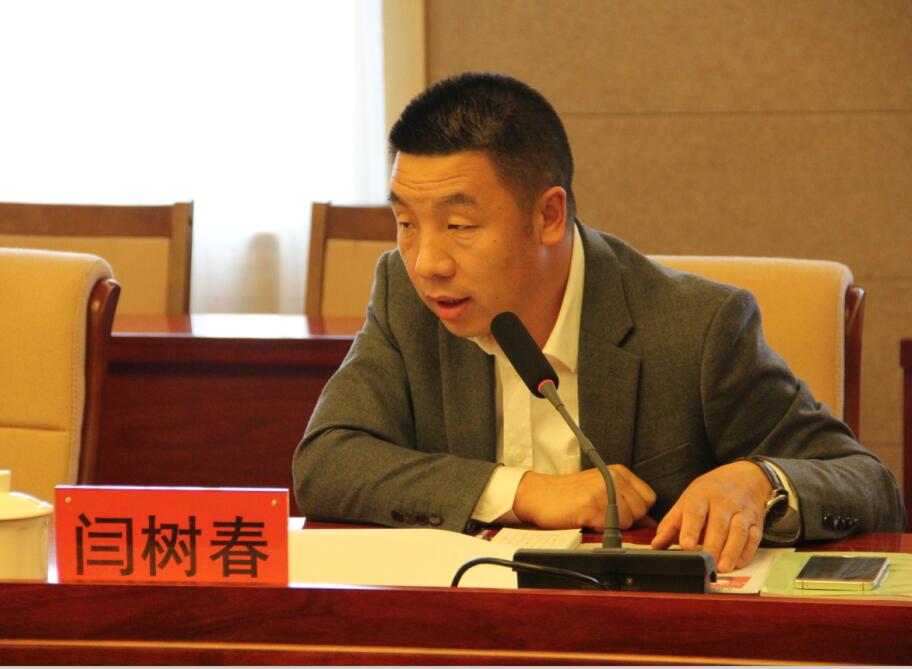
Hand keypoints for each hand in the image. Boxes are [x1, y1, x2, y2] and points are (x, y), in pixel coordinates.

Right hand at [511, 466, 656, 530]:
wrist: (539, 495)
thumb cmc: (569, 495)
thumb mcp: (602, 491)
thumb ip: (627, 503)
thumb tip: (651, 523)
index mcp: (618, 472)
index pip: (649, 498)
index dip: (637, 511)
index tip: (620, 513)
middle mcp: (613, 477)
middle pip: (641, 511)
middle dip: (626, 520)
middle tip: (602, 515)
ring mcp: (603, 491)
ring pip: (629, 521)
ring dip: (613, 526)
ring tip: (593, 516)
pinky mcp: (592, 506)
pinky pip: (612, 528)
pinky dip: (600, 529)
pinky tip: (586, 520)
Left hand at [650, 461, 769, 571]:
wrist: (744, 476)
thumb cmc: (710, 491)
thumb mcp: (688, 500)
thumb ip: (671, 523)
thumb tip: (656, 545)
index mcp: (702, 496)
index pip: (695, 512)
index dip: (691, 530)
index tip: (687, 546)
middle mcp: (724, 503)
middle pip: (719, 525)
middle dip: (712, 545)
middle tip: (705, 563)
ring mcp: (742, 512)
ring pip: (739, 531)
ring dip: (731, 551)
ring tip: (722, 568)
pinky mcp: (756, 522)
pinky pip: (754, 538)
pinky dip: (746, 552)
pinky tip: (738, 563)